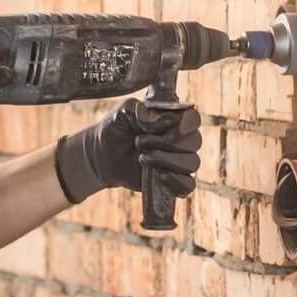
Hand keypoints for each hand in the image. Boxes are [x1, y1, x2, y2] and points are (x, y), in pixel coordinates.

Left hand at [53, 98, 201, 203]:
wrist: (101, 155)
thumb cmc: (116, 129)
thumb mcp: (124, 113)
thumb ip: (143, 110)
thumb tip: (166, 121)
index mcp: (174, 118)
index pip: (193, 119)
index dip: (187, 123)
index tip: (171, 127)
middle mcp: (181, 140)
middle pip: (194, 141)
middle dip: (167, 142)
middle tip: (140, 141)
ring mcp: (178, 162)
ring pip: (192, 163)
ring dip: (166, 160)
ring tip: (142, 157)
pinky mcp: (173, 182)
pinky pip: (188, 186)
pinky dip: (176, 182)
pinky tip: (160, 176)